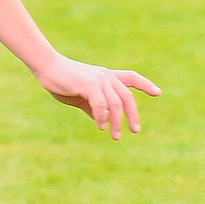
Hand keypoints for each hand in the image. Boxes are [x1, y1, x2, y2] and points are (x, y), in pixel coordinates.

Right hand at [33, 54, 160, 139]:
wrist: (46, 67)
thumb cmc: (61, 81)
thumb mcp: (81, 96)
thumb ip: (93, 106)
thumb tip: (102, 120)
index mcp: (106, 76)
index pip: (131, 77)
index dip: (145, 85)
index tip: (158, 93)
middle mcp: (106, 76)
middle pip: (127, 96)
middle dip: (133, 115)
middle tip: (135, 130)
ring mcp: (99, 80)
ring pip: (116, 104)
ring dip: (117, 122)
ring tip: (116, 136)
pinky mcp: (89, 85)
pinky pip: (102, 105)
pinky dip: (103, 118)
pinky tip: (101, 126)